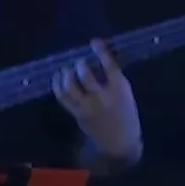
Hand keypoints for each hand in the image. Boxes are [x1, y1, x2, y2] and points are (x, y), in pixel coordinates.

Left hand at [52, 39, 140, 158]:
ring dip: (67, 74)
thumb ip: (113, 79)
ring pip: (70, 85)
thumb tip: (98, 60)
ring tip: (68, 70)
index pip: (109, 66)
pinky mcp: (77, 114)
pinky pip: (62, 96)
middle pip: (85, 75)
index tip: (94, 42)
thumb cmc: (126, 116)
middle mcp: (102, 98)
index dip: (101, 51)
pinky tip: (58, 78)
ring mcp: (87, 107)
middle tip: (81, 63)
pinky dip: (58, 85)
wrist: (120, 143)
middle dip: (80, 64)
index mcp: (119, 91)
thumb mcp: (126, 95)